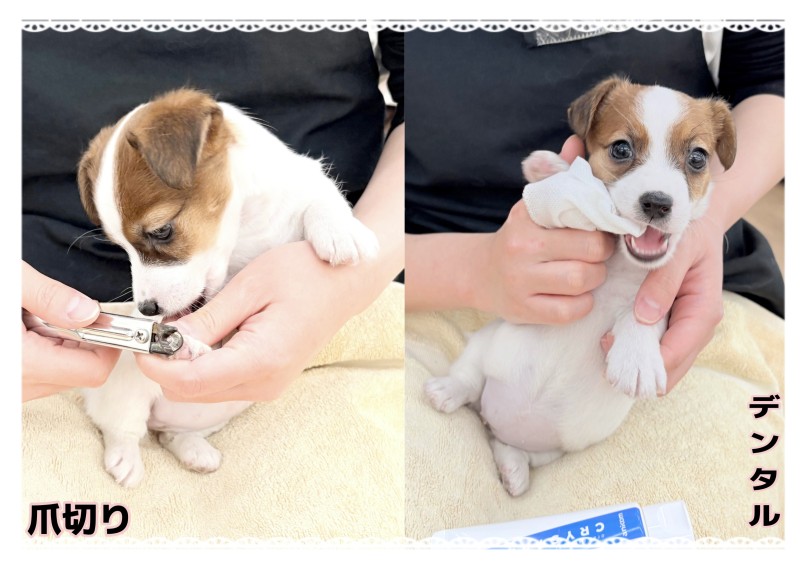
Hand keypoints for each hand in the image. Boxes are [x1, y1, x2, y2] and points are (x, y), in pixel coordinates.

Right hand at [22, 261, 119, 400]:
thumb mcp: (10, 283)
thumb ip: (51, 297)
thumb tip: (89, 312)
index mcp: (22, 363)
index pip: (94, 369)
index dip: (109, 343)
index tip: (106, 319)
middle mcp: (18, 386)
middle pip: (80, 373)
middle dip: (81, 341)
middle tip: (57, 310)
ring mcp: (12, 391)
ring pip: (59, 376)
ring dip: (58, 346)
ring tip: (28, 318)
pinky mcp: (9, 388)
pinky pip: (37, 376)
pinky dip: (40, 352)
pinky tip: (20, 329)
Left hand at [134, 241, 372, 401]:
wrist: (345, 283)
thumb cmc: (304, 274)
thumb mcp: (250, 286)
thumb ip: (208, 320)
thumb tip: (165, 340)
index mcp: (261, 359)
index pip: (189, 381)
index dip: (155, 363)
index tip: (141, 338)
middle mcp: (264, 383)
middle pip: (190, 392)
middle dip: (167, 364)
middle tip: (163, 326)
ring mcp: (268, 386)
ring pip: (202, 391)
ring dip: (184, 365)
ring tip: (188, 326)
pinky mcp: (267, 381)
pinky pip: (221, 383)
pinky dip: (203, 365)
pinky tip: (208, 334)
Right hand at [472, 136, 614, 323]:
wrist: (479, 274)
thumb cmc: (519, 237)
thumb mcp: (533, 205)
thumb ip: (558, 176)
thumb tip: (576, 141)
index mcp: (526, 218)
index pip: (581, 216)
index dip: (601, 224)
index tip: (600, 227)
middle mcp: (521, 249)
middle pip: (589, 252)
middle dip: (602, 254)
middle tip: (597, 253)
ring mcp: (521, 282)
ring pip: (582, 281)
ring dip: (593, 278)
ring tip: (586, 272)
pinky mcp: (525, 311)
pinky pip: (571, 311)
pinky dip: (582, 303)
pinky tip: (575, 294)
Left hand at [600, 216, 724, 393]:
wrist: (696, 221)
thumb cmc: (687, 230)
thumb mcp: (677, 247)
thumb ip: (662, 280)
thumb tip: (645, 317)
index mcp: (703, 309)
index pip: (677, 351)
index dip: (647, 362)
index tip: (614, 354)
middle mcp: (698, 325)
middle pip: (672, 368)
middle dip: (641, 371)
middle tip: (605, 363)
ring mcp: (685, 327)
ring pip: (665, 364)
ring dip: (637, 363)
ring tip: (606, 350)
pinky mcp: (672, 323)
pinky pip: (657, 349)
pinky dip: (636, 351)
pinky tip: (612, 341)